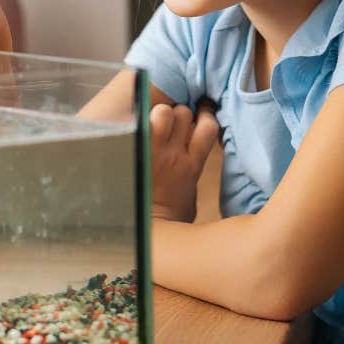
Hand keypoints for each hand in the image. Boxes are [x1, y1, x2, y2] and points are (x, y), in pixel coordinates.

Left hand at [149, 99, 218, 222]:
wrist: (147, 232)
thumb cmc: (169, 222)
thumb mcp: (190, 200)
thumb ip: (191, 179)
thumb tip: (190, 172)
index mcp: (192, 166)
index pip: (208, 126)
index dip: (205, 116)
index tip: (199, 115)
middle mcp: (175, 154)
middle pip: (184, 113)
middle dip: (179, 113)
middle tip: (171, 121)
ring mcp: (154, 151)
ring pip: (164, 112)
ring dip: (160, 113)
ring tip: (154, 122)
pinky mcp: (135, 151)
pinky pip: (140, 123)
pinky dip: (139, 121)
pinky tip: (137, 126)